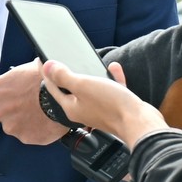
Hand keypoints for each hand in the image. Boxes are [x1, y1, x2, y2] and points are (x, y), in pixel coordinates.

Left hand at [0, 62, 68, 144]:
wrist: (66, 93)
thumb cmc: (46, 78)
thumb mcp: (24, 70)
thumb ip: (13, 81)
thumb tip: (17, 81)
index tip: (3, 102)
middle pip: (1, 115)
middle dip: (13, 112)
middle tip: (28, 104)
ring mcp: (12, 126)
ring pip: (16, 126)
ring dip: (25, 121)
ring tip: (40, 111)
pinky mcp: (26, 138)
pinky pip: (30, 134)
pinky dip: (37, 129)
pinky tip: (46, 119)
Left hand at [39, 60, 166, 146]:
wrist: (139, 122)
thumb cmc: (111, 106)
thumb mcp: (83, 85)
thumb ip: (64, 76)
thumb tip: (47, 67)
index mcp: (71, 107)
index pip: (53, 88)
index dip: (47, 72)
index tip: (42, 59)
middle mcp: (83, 110)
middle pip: (70, 89)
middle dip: (67, 74)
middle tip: (63, 59)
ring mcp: (99, 110)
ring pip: (91, 89)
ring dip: (90, 75)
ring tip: (89, 62)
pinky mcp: (114, 108)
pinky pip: (109, 90)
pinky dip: (110, 79)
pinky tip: (113, 69)